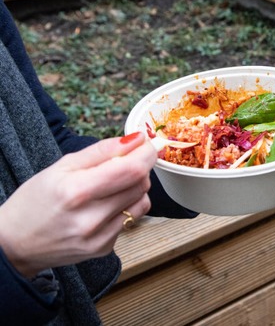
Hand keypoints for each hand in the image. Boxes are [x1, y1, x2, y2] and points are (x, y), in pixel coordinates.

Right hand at [0, 132, 155, 277]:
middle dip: (139, 167)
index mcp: (76, 191)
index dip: (146, 153)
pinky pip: (131, 219)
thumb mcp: (62, 166)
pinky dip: (125, 207)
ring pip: (142, 201)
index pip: (131, 170)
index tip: (146, 143)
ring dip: (135, 188)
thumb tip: (137, 138)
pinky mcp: (104, 248)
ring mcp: (99, 237)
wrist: (15, 244)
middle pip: (141, 184)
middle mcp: (90, 218)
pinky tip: (104, 206)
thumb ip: (102, 150)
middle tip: (124, 162)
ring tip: (111, 186)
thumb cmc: (35, 200)